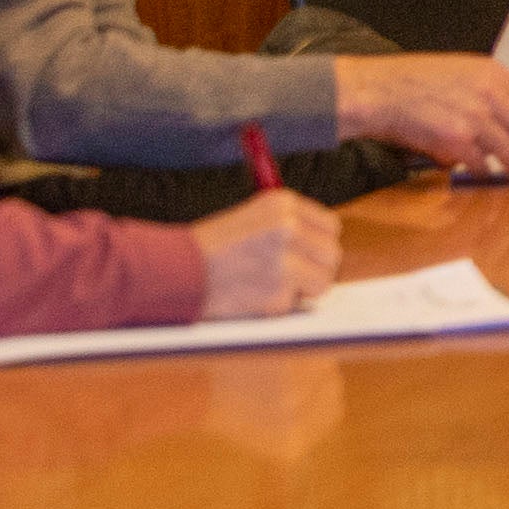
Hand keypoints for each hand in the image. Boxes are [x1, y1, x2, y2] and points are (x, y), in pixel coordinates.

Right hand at [190, 189, 341, 318]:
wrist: (177, 270)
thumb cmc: (210, 248)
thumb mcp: (250, 219)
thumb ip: (288, 227)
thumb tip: (321, 246)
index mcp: (282, 203)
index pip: (329, 226)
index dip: (318, 244)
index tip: (306, 254)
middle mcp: (288, 227)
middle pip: (332, 254)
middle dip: (316, 269)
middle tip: (293, 277)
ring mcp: (285, 259)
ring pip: (323, 280)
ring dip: (303, 289)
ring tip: (271, 285)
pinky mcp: (279, 291)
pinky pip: (297, 303)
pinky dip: (280, 305)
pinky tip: (254, 295)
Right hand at [334, 52, 508, 177]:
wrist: (378, 91)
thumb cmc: (412, 81)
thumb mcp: (461, 72)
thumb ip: (500, 90)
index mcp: (491, 72)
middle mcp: (488, 93)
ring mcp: (474, 118)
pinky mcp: (458, 141)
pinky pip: (481, 165)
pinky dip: (484, 173)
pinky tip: (483, 175)